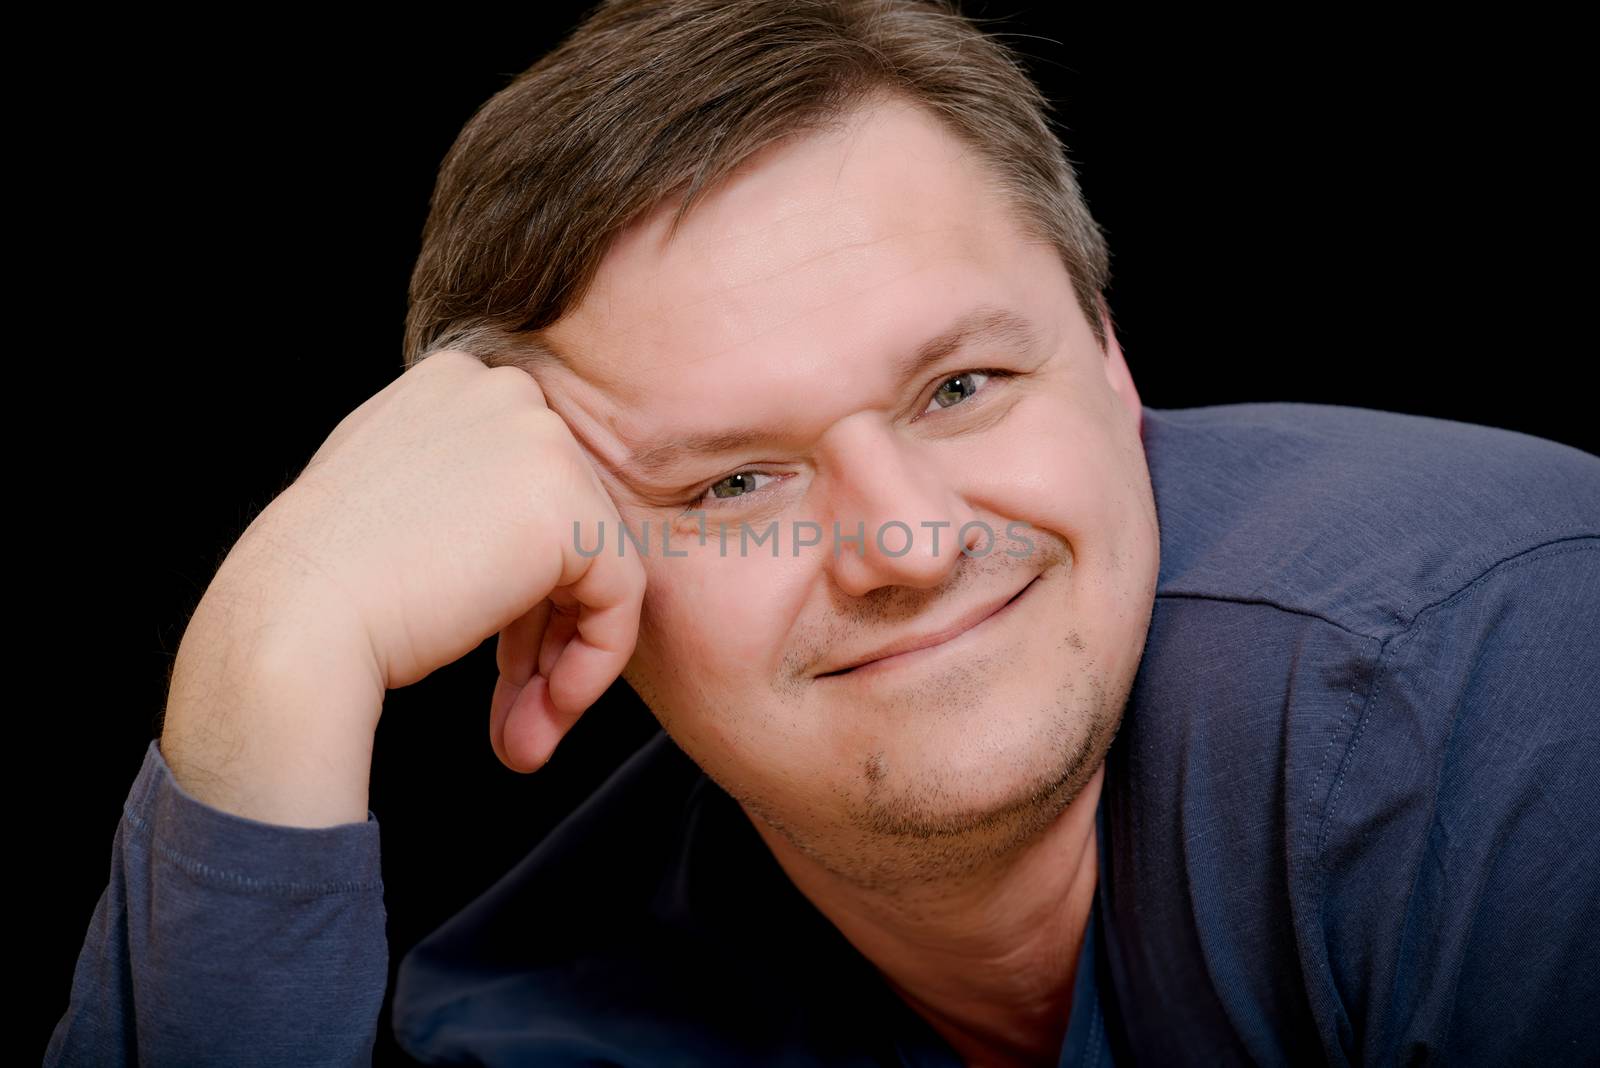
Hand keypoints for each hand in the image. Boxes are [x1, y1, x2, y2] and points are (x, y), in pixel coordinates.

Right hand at [229, 348, 645, 774]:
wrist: (293, 621)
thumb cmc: (322, 581)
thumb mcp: (390, 497)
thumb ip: (459, 490)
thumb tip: (515, 535)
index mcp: (457, 381)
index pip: (529, 487)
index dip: (520, 583)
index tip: (495, 656)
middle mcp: (506, 391)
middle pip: (569, 524)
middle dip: (544, 628)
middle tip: (515, 706)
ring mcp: (541, 440)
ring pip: (600, 564)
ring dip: (564, 662)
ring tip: (523, 736)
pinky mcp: (568, 505)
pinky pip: (619, 597)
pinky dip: (591, 666)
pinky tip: (540, 717)